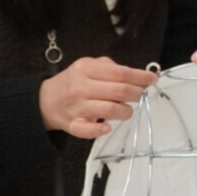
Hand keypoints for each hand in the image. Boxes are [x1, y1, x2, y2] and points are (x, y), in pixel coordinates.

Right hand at [39, 56, 156, 138]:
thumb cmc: (73, 81)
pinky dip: (100, 130)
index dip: (140, 77)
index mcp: (86, 69)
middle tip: (140, 95)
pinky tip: (108, 127)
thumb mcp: (88, 65)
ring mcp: (76, 107)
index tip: (152, 80)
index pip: (120, 73)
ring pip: (109, 110)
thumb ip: (110, 67)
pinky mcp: (72, 125)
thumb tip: (138, 75)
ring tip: (127, 110)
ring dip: (125, 111)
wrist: (44, 100)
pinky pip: (87, 130)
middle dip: (136, 94)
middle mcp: (81, 87)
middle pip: (118, 91)